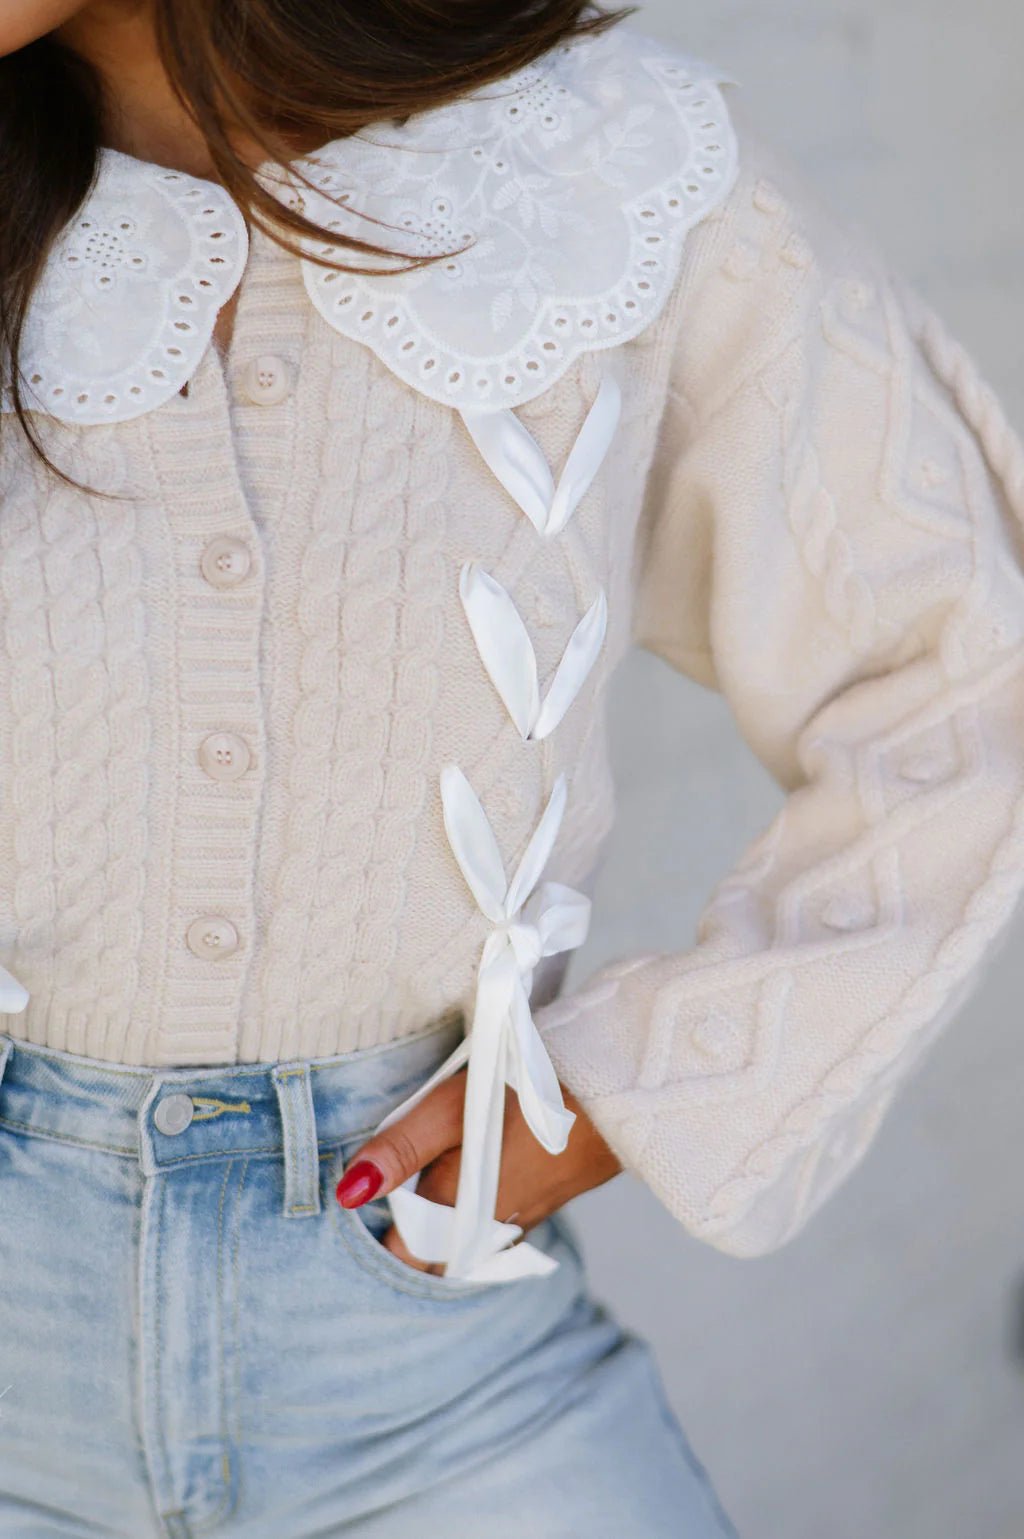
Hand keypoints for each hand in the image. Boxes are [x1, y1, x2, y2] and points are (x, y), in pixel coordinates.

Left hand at [334, 1069, 622, 1274]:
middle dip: (413, 1243)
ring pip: (473, 1243)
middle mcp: (492, 1228)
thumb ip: (401, 1149)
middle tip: (386, 1210)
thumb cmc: (530, 1090)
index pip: (407, 1257)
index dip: (380, 1243)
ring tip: (424, 1202)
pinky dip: (481, 1218)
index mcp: (460, 1212)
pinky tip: (478, 1189)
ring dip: (447, 1231)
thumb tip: (347, 1193)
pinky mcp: (552, 1198)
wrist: (619, 1089)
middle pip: (440, 1255)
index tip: (359, 1220)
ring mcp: (528, 1216)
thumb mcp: (454, 1107)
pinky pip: (503, 1227)